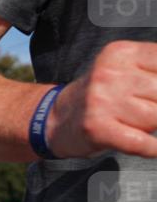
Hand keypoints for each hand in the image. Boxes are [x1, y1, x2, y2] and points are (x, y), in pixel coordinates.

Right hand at [47, 41, 156, 157]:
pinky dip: (153, 148)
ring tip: (135, 123)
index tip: (155, 95)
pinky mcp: (98, 129)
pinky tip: (153, 148)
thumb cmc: (101, 96)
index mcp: (120, 54)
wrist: (55, 120)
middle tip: (145, 108)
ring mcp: (101, 102)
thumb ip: (155, 72)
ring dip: (152, 126)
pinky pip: (142, 143)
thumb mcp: (125, 70)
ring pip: (156, 118)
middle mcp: (108, 74)